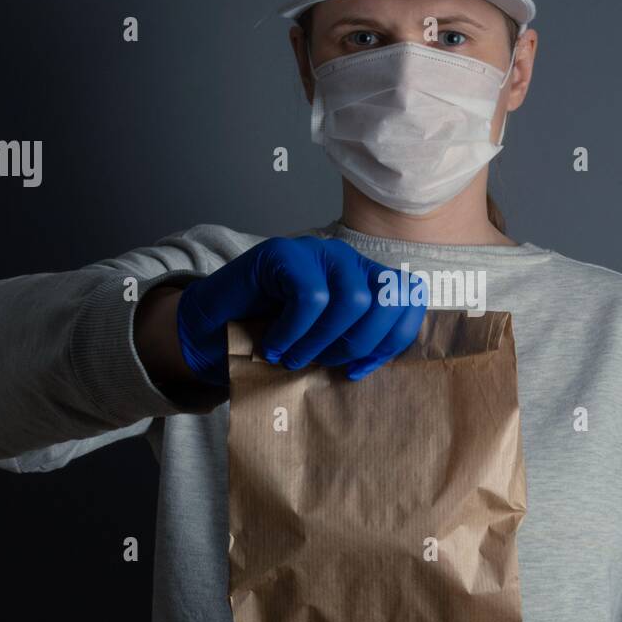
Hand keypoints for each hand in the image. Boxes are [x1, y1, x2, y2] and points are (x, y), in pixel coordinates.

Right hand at [174, 236, 427, 385]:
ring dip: (323, 342)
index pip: (410, 298)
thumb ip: (356, 345)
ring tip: (293, 357)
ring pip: (354, 301)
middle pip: (388, 299)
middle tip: (321, 363)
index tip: (359, 369)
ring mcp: (318, 252)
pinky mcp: (285, 252)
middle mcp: (348, 261)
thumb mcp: (324, 347)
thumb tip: (381, 361)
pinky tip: (273, 344)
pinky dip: (294, 331)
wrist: (211, 329)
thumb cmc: (272, 340)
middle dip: (359, 344)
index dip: (393, 339)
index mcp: (366, 281)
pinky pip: (311, 297)